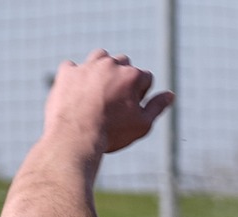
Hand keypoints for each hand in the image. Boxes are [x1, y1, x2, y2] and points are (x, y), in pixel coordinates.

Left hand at [43, 50, 172, 154]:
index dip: (141, 95)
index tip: (130, 110)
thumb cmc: (111, 133)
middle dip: (121, 78)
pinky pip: (72, 67)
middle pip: (123, 63)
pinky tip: (75, 93)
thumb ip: (157, 107)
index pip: (145, 78)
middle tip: (113, 102)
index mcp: (132, 75)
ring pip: (99, 57)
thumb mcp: (142, 125)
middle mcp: (111, 64)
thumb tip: (170, 95)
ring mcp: (87, 66)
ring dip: (101, 70)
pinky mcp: (67, 72)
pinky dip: (75, 77)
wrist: (75, 138)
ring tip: (96, 92)